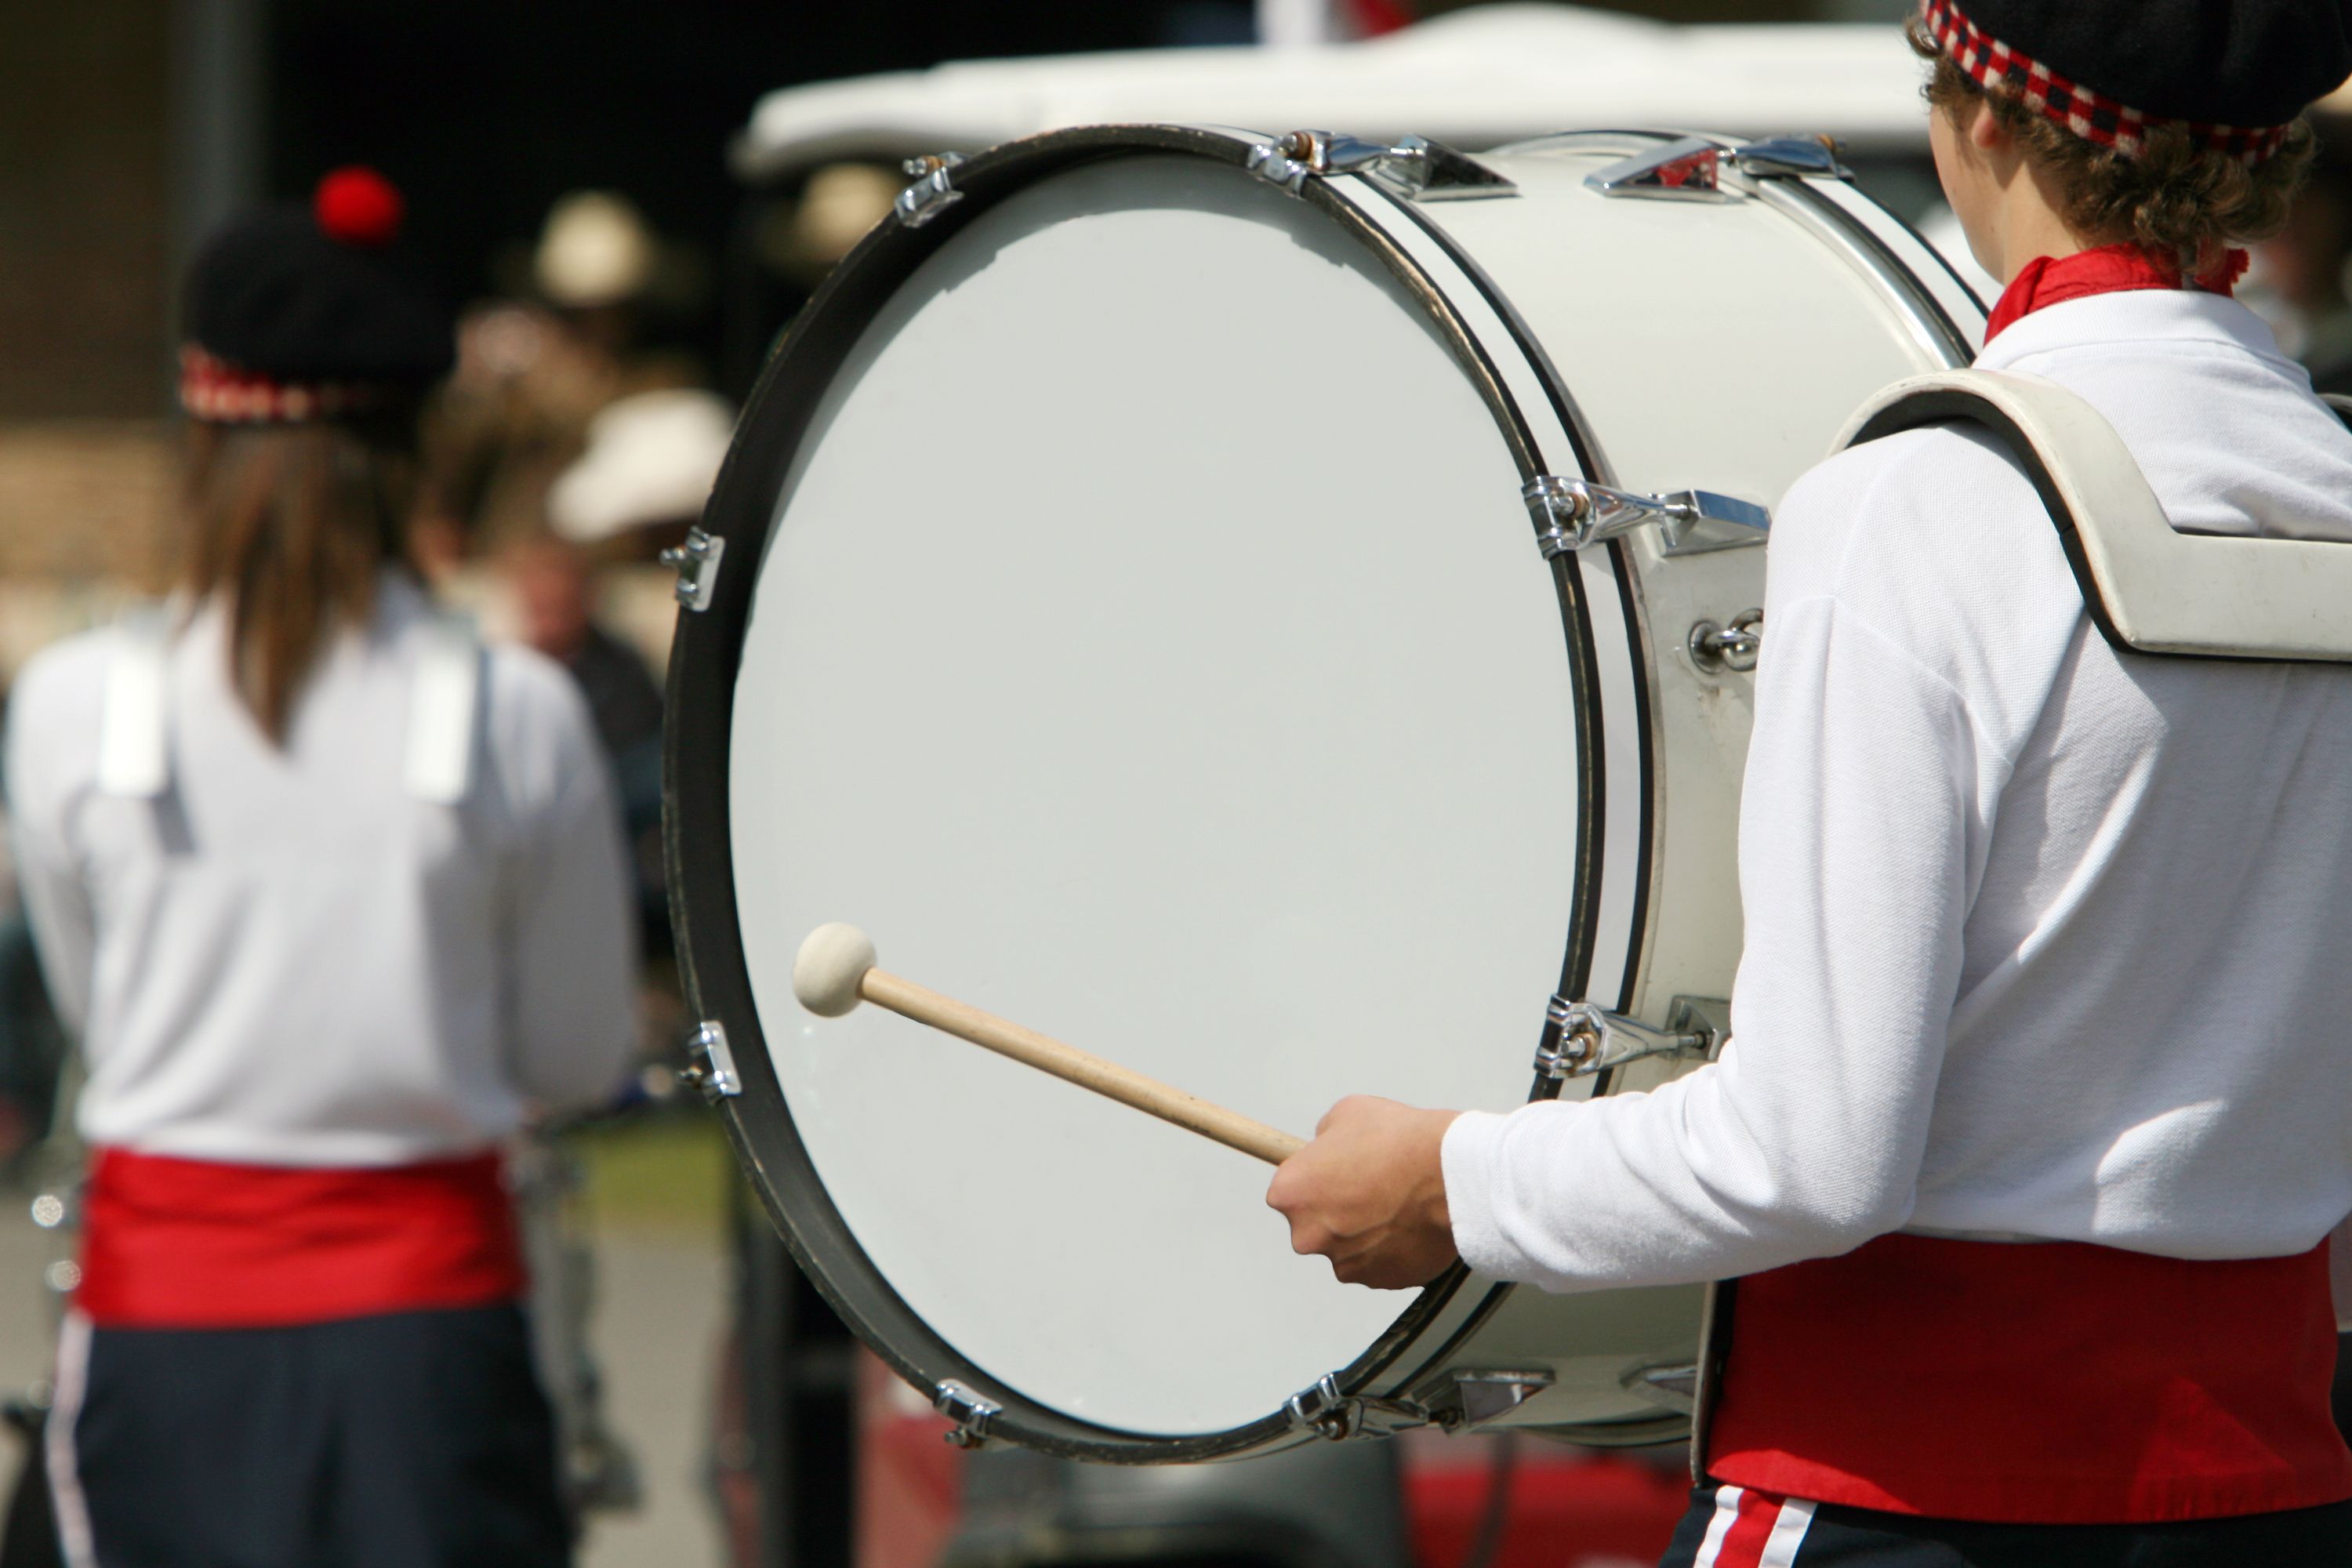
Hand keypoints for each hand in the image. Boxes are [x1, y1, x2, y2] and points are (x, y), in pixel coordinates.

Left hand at [1266, 1096, 1460, 1289]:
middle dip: (1337, 1209)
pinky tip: (1410, 1222)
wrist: (1450, 1173)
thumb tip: (1327, 1150)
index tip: (1335, 1171)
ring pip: (1348, 1247)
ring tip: (1397, 1203)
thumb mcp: (1346, 1113)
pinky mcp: (1380, 1280)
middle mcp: (1308, 1236)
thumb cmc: (1399, 1141)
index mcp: (1290, 1193)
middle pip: (1315, 1224)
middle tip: (1370, 1186)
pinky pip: (1379, 1263)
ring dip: (1365, 1230)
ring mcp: (1345, 1263)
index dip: (1315, 1178)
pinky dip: (1391, 1248)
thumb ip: (1324, 1139)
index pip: (1289, 1190)